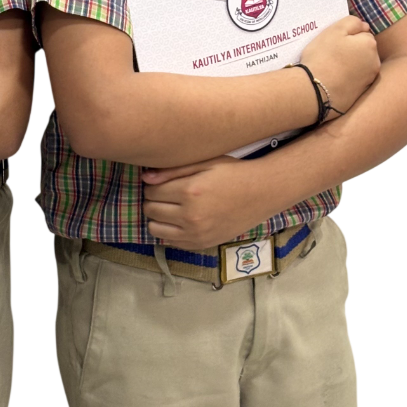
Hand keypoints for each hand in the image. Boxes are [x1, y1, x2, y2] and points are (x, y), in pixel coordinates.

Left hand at [141, 156, 257, 250]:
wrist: (262, 193)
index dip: (153, 185)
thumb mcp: (205, 163)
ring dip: (157, 217)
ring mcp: (196, 233)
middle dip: (153, 200)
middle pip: (150, 210)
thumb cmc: (233, 172)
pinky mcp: (202, 244)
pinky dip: (169, 232)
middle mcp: (191, 216)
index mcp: (190, 192)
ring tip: (170, 208)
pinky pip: (171, 242)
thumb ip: (173, 170)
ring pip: (155, 229)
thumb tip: (145, 178)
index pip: (152, 191)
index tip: (161, 182)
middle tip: (165, 193)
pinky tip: (179, 220)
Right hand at [300, 16, 379, 115]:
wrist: (315, 91)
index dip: (347, 36)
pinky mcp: (361, 93)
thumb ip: (352, 22)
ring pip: (360, 65)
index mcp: (370, 44)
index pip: (362, 33)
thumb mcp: (335, 30)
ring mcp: (369, 79)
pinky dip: (347, 78)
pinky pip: (354, 80)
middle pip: (363, 50)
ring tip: (332, 67)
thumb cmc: (323, 57)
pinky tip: (334, 79)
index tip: (334, 42)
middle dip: (352, 50)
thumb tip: (364, 26)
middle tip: (332, 54)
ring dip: (350, 64)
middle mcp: (375, 62)